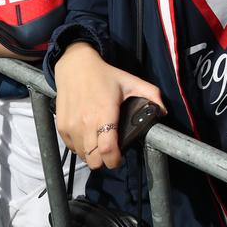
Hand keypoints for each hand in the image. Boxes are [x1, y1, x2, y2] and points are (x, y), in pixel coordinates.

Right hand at [54, 43, 164, 169]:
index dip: (115, 160)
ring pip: (83, 156)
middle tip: (111, 151)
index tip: (119, 158)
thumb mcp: (130, 81)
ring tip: (99, 142)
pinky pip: (72, 148)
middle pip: (94, 159)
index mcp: (104, 113)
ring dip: (92, 154)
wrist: (75, 66)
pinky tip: (88, 136)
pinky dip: (80, 148)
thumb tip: (164, 111)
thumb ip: (151, 94)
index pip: (108, 149)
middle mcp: (85, 123)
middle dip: (104, 160)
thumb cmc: (104, 75)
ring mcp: (71, 126)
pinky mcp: (62, 127)